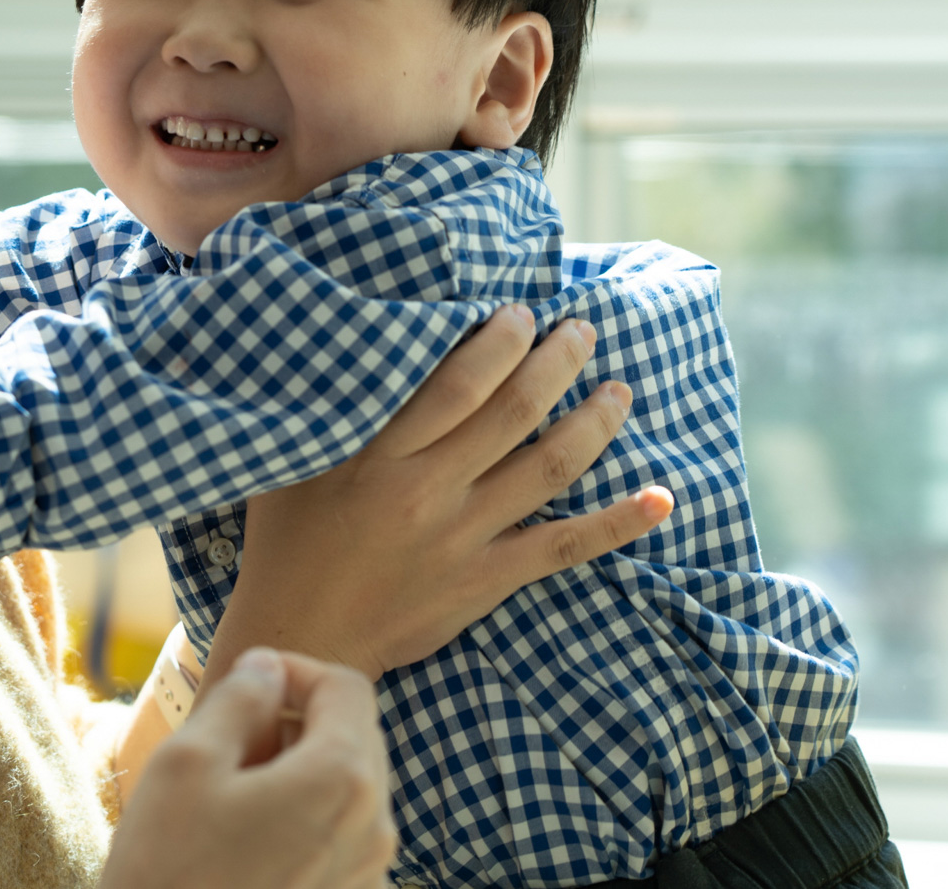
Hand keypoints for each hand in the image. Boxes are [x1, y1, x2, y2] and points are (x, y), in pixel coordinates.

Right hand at [102, 648, 395, 888]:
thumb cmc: (168, 873)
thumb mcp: (186, 762)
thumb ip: (239, 697)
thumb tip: (269, 669)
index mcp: (343, 780)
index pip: (345, 687)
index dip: (294, 672)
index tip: (246, 686)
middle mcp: (375, 828)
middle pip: (354, 737)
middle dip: (297, 724)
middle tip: (229, 745)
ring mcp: (368, 877)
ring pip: (347, 789)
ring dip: (298, 773)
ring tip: (231, 798)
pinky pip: (339, 839)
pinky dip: (303, 821)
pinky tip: (246, 843)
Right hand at [211, 304, 672, 683]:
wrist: (302, 633)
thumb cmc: (287, 539)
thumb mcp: (293, 460)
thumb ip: (333, 406)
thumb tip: (363, 336)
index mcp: (380, 457)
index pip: (458, 384)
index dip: (500, 341)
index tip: (522, 312)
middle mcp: (429, 493)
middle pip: (515, 412)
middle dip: (558, 361)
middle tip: (582, 331)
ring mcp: (465, 539)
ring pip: (550, 467)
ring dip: (594, 420)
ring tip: (618, 388)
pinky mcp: (487, 581)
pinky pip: (565, 548)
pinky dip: (617, 523)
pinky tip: (659, 499)